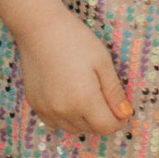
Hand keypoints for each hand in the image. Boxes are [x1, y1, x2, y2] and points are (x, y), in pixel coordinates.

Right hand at [20, 10, 131, 138]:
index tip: (123, 110)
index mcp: (84, 101)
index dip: (119, 121)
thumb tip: (124, 114)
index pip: (107, 127)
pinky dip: (65, 117)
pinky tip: (68, 98)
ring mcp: (47, 109)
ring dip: (84, 120)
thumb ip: (114, 92)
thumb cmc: (75, 40)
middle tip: (105, 97)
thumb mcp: (103, 61)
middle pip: (90, 129)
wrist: (39, 28)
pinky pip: (55, 122)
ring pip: (72, 128)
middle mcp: (64, 111)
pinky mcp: (34, 104)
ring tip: (87, 96)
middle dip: (102, 119)